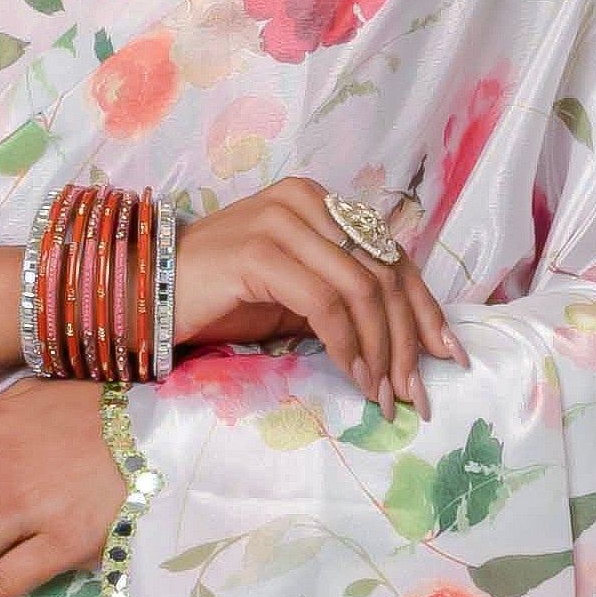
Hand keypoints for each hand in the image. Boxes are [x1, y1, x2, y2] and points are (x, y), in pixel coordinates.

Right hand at [175, 175, 455, 416]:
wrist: (147, 292)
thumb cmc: (221, 296)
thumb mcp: (296, 295)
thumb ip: (346, 300)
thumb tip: (407, 344)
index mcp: (321, 203)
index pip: (392, 256)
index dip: (425, 309)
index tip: (447, 357)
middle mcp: (307, 201)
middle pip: (386, 272)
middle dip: (408, 340)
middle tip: (415, 393)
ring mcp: (283, 221)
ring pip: (362, 289)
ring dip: (380, 351)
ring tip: (384, 395)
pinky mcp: (260, 253)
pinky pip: (324, 304)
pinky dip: (347, 346)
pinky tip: (354, 377)